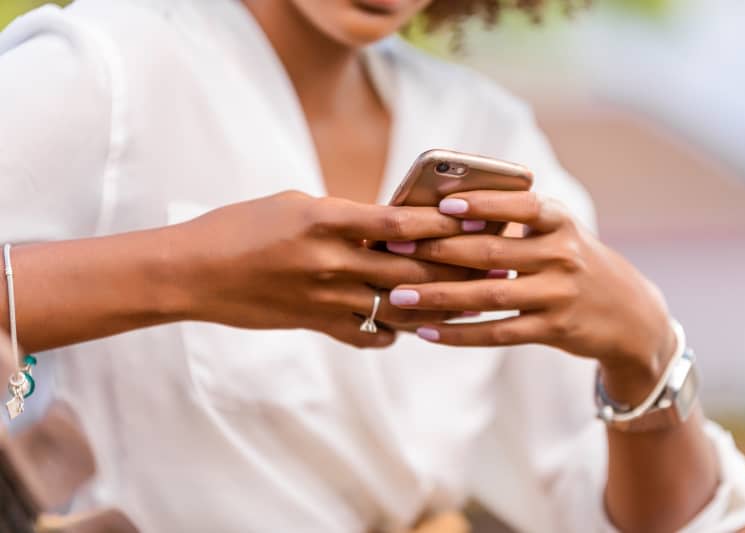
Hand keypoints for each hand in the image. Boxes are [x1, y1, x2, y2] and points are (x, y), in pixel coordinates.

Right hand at [168, 191, 470, 347]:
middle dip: (453, 267)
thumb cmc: (239, 227)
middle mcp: (330, 261)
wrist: (192, 272)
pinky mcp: (313, 324)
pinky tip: (404, 327)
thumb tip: (385, 224)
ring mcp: (323, 298)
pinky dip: (388, 332)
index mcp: (324, 221)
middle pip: (407, 268)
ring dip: (434, 303)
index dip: (440, 224)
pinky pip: (365, 333)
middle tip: (490, 265)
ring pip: (395, 305)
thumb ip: (341, 216)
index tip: (473, 221)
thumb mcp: (293, 205)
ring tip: (466, 300)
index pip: (397, 223)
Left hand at [386, 190, 674, 401]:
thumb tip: (448, 210)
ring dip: (439, 296)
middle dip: (438, 250)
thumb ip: (517, 221)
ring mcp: (559, 294)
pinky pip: (498, 333)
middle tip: (394, 248)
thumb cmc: (576, 263)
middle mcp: (562, 254)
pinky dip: (460, 333)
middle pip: (491, 252)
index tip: (441, 205)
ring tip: (398, 295)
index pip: (520, 205)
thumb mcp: (559, 233)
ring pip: (489, 296)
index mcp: (560, 222)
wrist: (630, 314)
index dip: (483, 203)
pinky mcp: (554, 330)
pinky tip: (428, 331)